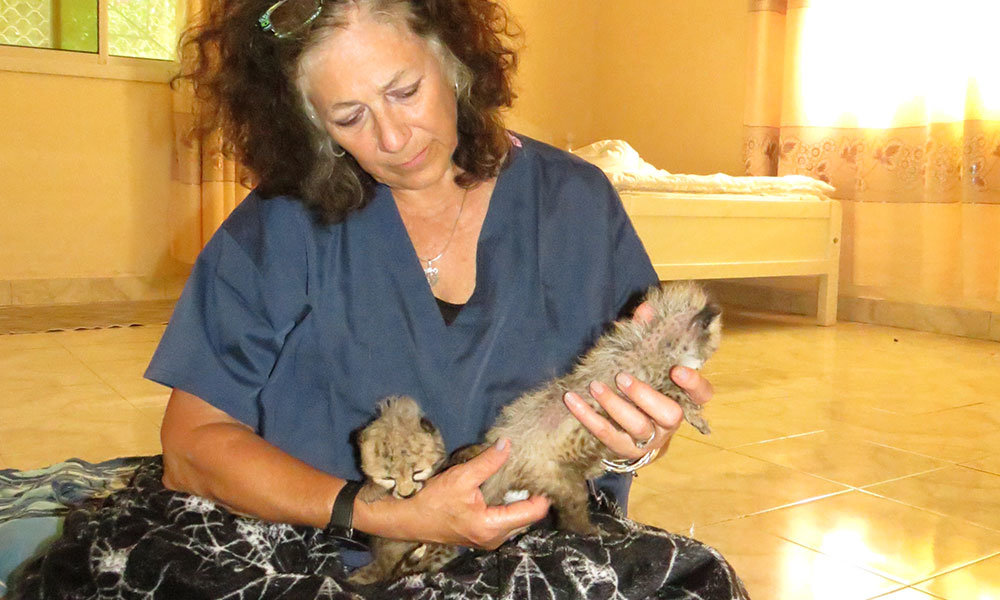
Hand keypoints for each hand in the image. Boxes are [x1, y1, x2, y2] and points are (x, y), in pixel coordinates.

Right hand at [372, 439, 549, 548]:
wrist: (409, 519)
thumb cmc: (434, 500)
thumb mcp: (462, 477)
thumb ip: (488, 462)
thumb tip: (507, 444)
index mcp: (492, 526)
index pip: (532, 513)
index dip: (541, 494)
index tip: (544, 475)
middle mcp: (495, 539)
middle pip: (526, 518)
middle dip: (530, 497)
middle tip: (533, 474)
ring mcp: (488, 540)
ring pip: (516, 520)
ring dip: (518, 502)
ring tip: (520, 480)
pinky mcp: (482, 536)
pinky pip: (504, 522)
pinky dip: (507, 507)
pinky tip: (503, 491)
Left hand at [561, 300, 714, 460]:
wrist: (628, 433)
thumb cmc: (641, 389)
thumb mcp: (646, 364)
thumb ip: (648, 337)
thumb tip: (647, 308)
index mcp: (682, 399)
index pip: (702, 395)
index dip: (694, 384)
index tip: (678, 370)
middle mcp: (670, 424)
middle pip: (671, 415)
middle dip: (646, 395)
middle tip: (622, 377)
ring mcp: (650, 441)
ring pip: (638, 427)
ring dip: (615, 406)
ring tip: (595, 386)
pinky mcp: (625, 451)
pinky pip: (607, 436)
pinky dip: (588, 417)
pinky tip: (572, 399)